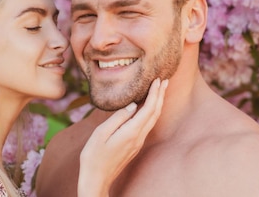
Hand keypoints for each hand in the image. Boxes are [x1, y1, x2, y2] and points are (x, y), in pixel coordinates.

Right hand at [77, 78, 168, 196]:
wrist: (96, 179)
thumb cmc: (94, 156)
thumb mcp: (101, 134)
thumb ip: (118, 118)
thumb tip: (133, 105)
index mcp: (131, 132)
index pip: (148, 109)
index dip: (154, 93)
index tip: (157, 79)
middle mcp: (138, 138)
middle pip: (155, 113)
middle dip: (160, 96)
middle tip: (164, 80)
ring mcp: (138, 143)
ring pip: (153, 120)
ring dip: (158, 103)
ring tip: (160, 90)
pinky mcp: (134, 145)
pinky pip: (147, 125)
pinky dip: (151, 112)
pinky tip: (148, 107)